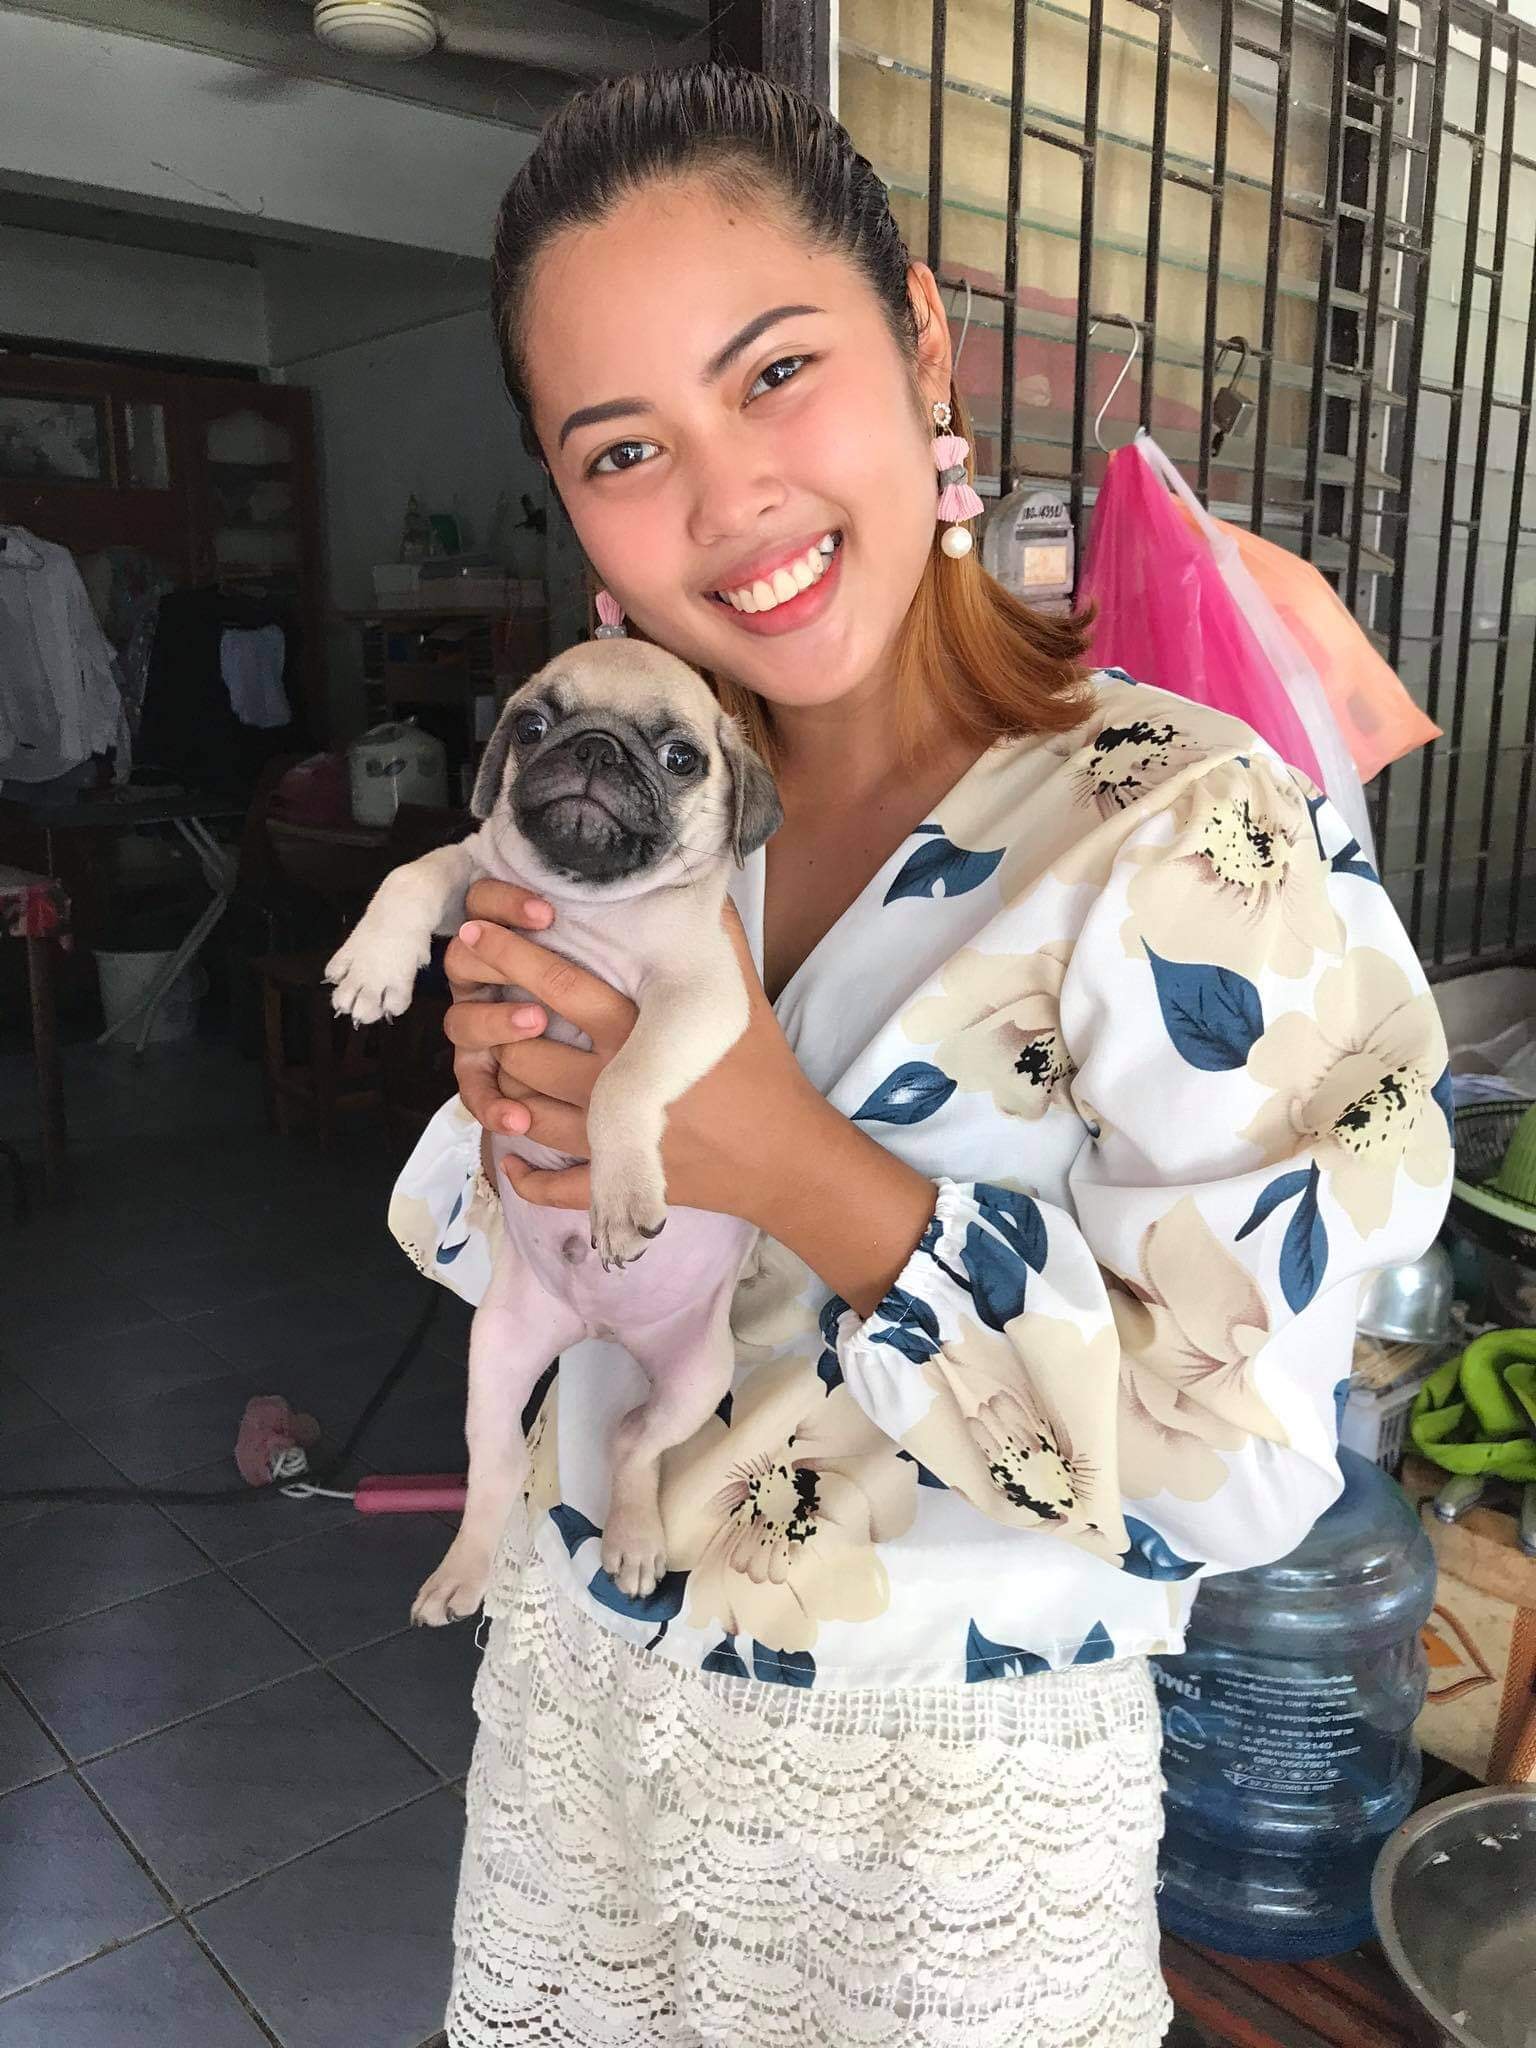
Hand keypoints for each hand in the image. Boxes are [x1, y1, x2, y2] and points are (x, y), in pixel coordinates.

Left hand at [442, 879, 825, 1228]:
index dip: (511, 955)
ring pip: (522, 1111)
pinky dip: (523, 1176)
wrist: (784, 1157)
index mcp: (638, 1032)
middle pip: (522, 1050)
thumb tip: (698, 882)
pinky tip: (513, 1158)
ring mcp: (607, 1140)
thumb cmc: (762, 1070)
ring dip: (502, 1092)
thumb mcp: (742, 995)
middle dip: (495, 1027)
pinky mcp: (613, 1182)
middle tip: (485, 1008)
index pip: (557, 985)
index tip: (480, 934)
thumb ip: (716, 936)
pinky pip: (549, 1186)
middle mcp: (611, 1083)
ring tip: (497, 1071)